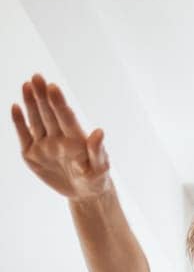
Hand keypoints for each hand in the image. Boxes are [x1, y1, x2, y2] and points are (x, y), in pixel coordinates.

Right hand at [11, 74, 111, 198]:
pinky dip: (19, 122)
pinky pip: (24, 136)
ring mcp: (44, 144)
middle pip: (49, 114)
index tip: (53, 87)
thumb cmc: (96, 179)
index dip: (59, 103)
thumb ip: (97, 152)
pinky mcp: (32, 154)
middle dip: (43, 96)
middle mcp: (58, 137)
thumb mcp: (100, 169)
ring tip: (27, 85)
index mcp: (75, 138)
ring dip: (31, 103)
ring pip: (36, 120)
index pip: (66, 117)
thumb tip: (99, 132)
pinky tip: (16, 107)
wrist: (84, 193)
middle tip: (37, 77)